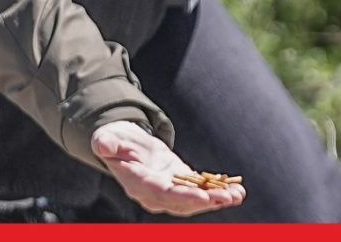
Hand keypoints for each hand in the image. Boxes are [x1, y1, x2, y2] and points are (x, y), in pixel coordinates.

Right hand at [90, 121, 244, 216]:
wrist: (121, 144)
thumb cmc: (113, 140)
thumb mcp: (108, 138)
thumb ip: (106, 143)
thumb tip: (102, 144)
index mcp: (137, 184)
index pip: (161, 193)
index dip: (182, 196)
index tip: (202, 197)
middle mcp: (154, 193)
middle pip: (182, 201)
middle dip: (205, 200)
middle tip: (228, 198)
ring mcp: (168, 190)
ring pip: (194, 199)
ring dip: (217, 199)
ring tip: (238, 196)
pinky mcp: (179, 182)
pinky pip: (200, 189)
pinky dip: (218, 190)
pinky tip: (238, 190)